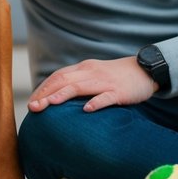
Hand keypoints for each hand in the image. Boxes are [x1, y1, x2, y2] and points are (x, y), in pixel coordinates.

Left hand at [27, 57, 156, 113]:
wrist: (145, 70)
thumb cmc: (117, 77)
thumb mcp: (94, 75)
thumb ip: (78, 82)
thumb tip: (57, 96)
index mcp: (84, 68)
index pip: (58, 76)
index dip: (43, 88)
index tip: (32, 101)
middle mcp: (91, 72)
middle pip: (64, 80)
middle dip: (46, 93)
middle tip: (33, 107)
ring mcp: (105, 81)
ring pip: (80, 86)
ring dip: (62, 95)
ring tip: (49, 105)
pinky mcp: (120, 92)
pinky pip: (106, 97)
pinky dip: (96, 102)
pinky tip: (86, 110)